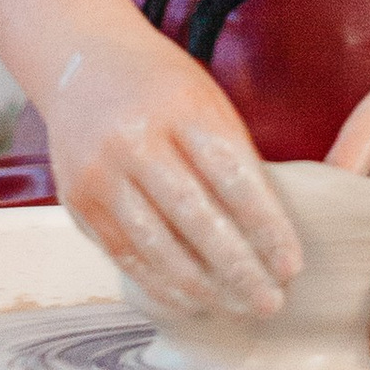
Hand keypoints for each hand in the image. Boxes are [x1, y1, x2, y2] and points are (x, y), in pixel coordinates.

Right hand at [45, 17, 302, 320]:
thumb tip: (268, 232)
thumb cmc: (161, 86)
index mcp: (180, 108)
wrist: (82, 62)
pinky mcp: (78, 200)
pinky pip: (124, 254)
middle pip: (195, 218)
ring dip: (202, 286)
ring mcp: (100, 172)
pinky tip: (192, 300)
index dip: (266, 227)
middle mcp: (134, 140)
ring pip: (157, 246)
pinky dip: (161, 283)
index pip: (233, 177)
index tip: (291, 265)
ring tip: (237, 307)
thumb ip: (232, 157)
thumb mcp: (207, 102)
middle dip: (238, 268)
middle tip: (270, 301)